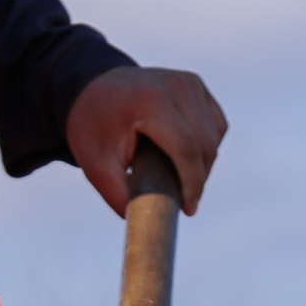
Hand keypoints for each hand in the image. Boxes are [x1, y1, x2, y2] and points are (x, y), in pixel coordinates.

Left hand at [64, 63, 226, 215]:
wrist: (91, 88)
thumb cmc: (92, 127)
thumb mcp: (96, 165)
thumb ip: (120, 196)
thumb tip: (148, 223)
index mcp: (151, 102)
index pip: (186, 149)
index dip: (192, 184)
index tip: (188, 209)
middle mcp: (175, 87)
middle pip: (205, 144)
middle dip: (199, 179)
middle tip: (185, 202)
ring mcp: (188, 82)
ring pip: (213, 136)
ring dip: (204, 164)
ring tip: (180, 181)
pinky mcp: (195, 84)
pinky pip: (215, 124)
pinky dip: (207, 146)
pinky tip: (187, 159)